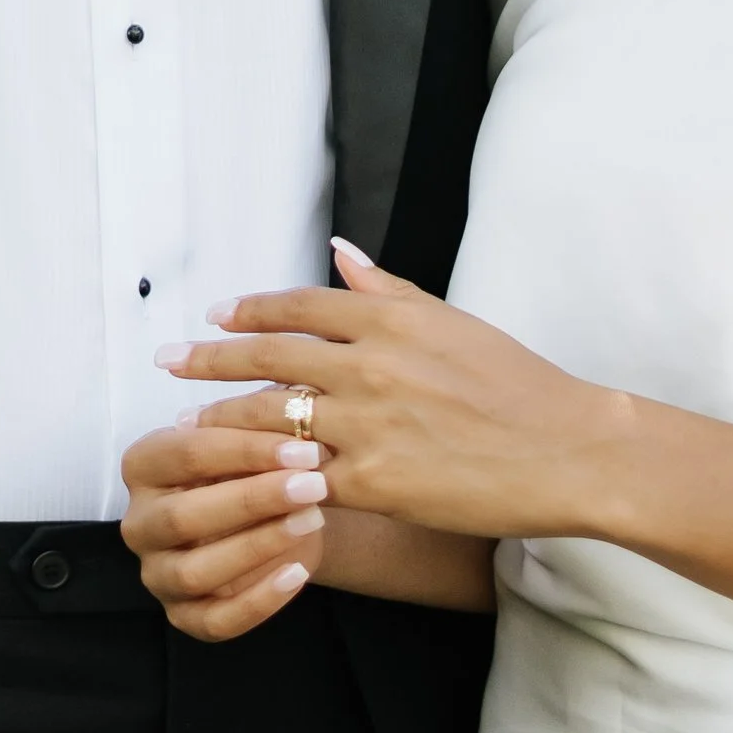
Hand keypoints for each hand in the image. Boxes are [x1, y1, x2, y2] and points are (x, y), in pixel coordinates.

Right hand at [120, 419, 329, 638]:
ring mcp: (157, 573)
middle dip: (253, 500)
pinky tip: (298, 574)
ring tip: (310, 521)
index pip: (186, 454)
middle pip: (183, 516)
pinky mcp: (183, 616)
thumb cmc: (259, 465)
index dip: (245, 450)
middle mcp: (139, 522)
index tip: (303, 448)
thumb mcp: (256, 439)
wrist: (277, 514)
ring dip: (257, 546)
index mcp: (144, 466)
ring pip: (195, 571)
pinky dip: (259, 602)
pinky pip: (215, 621)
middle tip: (313, 485)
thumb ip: (260, 426)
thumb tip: (289, 417)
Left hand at [155, 239, 621, 543]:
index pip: (298, 307)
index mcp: (390, 319)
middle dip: (210, 359)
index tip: (215, 315)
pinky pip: (302, 475)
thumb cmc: (516, 384)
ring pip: (272, 419)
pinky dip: (268, 476)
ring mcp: (368, 424)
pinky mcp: (373, 481)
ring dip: (221, 420)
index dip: (249, 311)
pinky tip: (237, 481)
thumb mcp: (452, 321)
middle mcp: (371, 364)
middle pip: (268, 357)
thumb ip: (386, 289)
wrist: (564, 449)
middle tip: (169, 362)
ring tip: (186, 423)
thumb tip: (338, 250)